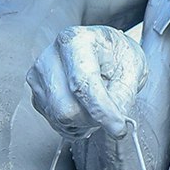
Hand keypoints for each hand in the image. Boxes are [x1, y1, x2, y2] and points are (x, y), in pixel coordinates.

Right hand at [27, 26, 146, 139]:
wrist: (104, 51)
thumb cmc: (117, 54)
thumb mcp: (133, 68)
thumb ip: (123, 96)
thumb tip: (114, 123)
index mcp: (75, 41)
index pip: (83, 83)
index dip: (102, 110)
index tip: (119, 128)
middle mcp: (50, 57)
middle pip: (66, 107)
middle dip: (94, 119)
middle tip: (112, 114)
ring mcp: (38, 77)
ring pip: (60, 118)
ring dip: (86, 123)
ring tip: (100, 108)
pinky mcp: (36, 95)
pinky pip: (55, 123)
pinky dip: (76, 125)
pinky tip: (86, 110)